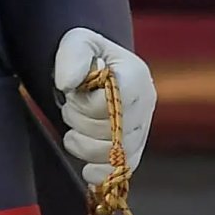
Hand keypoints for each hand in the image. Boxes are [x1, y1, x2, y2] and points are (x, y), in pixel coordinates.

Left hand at [53, 28, 155, 184]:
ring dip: (84, 144)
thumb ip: (72, 56)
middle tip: (70, 106)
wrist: (92, 67)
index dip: (87, 104)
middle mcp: (146, 102)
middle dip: (80, 122)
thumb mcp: (75, 41)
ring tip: (73, 127)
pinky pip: (124, 168)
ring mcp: (142, 126)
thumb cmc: (84, 54)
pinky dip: (103, 173)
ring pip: (116, 153)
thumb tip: (68, 84)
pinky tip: (88, 172)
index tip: (72, 92)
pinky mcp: (134, 146)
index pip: (114, 103)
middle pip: (113, 131)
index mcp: (135, 74)